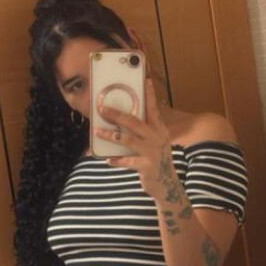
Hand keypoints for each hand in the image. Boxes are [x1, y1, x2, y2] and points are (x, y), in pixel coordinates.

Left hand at [95, 79, 181, 200]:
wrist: (167, 184)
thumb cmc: (156, 159)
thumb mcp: (155, 143)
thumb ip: (144, 132)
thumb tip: (122, 121)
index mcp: (159, 130)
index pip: (154, 109)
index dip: (150, 95)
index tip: (145, 81)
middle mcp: (157, 138)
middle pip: (135, 122)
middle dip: (117, 114)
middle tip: (103, 108)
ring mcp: (152, 152)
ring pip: (128, 140)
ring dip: (111, 136)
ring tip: (98, 132)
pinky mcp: (147, 166)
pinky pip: (127, 161)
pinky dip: (116, 160)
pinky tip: (107, 160)